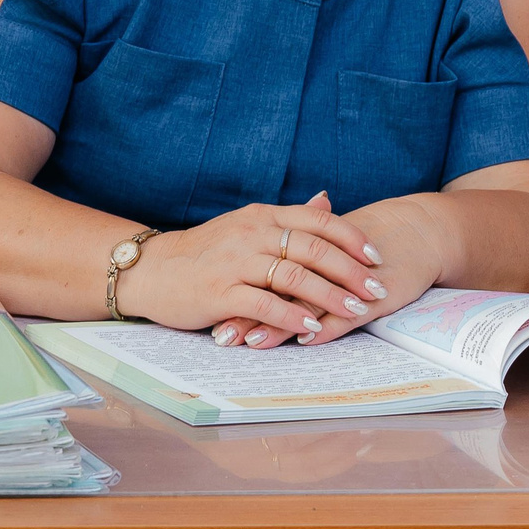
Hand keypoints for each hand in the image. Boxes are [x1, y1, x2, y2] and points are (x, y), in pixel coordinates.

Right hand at [123, 192, 390, 346]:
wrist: (152, 270)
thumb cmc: (205, 252)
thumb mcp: (247, 225)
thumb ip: (289, 217)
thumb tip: (327, 201)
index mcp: (262, 216)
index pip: (318, 221)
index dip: (352, 239)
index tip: (376, 258)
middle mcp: (252, 234)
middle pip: (314, 249)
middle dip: (351, 272)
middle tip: (377, 291)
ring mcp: (235, 262)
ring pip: (294, 276)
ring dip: (329, 296)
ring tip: (355, 311)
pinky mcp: (220, 292)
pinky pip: (263, 304)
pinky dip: (290, 316)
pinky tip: (310, 328)